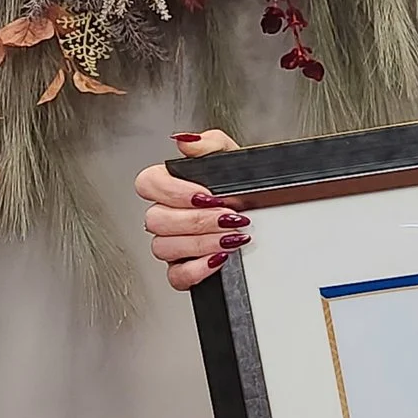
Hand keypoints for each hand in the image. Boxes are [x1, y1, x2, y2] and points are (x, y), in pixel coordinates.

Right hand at [135, 129, 244, 290]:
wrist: (269, 215)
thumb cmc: (245, 187)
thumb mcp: (234, 158)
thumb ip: (209, 144)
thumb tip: (185, 141)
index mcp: (172, 185)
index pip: (148, 183)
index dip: (174, 191)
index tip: (207, 194)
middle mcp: (166, 215)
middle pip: (157, 219)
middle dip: (198, 219)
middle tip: (230, 217)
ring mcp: (172, 244)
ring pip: (164, 247)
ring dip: (202, 243)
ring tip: (233, 237)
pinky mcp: (183, 270)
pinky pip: (175, 276)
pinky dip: (197, 270)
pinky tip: (220, 259)